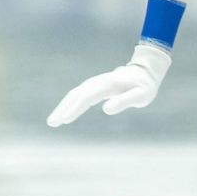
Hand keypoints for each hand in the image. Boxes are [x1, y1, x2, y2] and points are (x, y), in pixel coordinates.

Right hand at [47, 44, 170, 126]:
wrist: (144, 72)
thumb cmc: (144, 86)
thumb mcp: (141, 96)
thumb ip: (124, 101)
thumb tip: (106, 110)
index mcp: (108, 85)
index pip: (87, 97)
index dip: (75, 108)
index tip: (64, 119)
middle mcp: (98, 82)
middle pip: (76, 95)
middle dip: (63, 109)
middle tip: (52, 123)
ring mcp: (94, 83)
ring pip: (74, 94)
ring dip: (63, 107)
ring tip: (53, 121)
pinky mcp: (94, 86)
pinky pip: (78, 95)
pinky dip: (69, 103)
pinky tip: (64, 113)